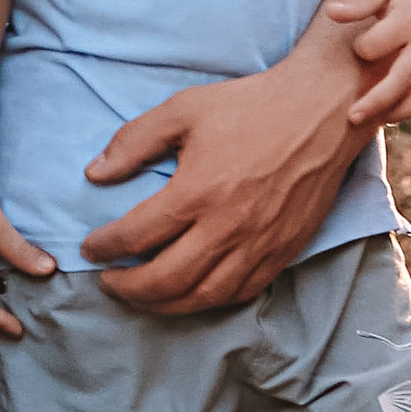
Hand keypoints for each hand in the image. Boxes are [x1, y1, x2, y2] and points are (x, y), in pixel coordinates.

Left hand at [77, 51, 362, 317]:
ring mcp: (258, 245)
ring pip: (204, 296)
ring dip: (165, 305)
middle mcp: (227, 227)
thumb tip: (94, 174)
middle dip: (128, 288)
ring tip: (142, 297)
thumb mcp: (183, 109)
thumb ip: (134, 142)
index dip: (105, 247)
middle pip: (166, 279)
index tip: (89, 249)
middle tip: (107, 282)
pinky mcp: (283, 252)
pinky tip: (191, 294)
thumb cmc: (250, 106)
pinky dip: (209, 301)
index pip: (137, 235)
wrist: (320, 112)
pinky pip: (241, 293)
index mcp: (197, 191)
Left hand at [328, 0, 410, 134]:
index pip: (378, 45)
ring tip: (377, 122)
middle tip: (352, 117)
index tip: (357, 49)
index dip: (363, 49)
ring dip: (403, 112)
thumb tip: (330, 13)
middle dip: (378, 100)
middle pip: (404, 78)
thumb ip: (359, 2)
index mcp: (409, 20)